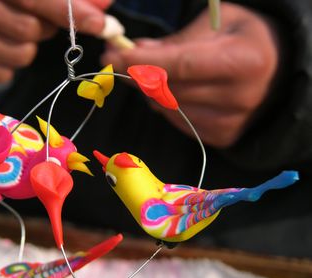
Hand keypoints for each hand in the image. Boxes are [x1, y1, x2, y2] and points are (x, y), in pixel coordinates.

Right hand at [0, 0, 109, 84]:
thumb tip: (104, 7)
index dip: (74, 12)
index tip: (104, 25)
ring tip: (1, 29)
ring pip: (20, 57)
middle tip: (25, 15)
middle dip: (41, 27)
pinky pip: (3, 75)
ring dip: (24, 47)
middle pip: (31, 32)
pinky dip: (5, 63)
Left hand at [101, 3, 278, 147]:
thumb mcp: (216, 25)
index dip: (142, 64)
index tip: (114, 58)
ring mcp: (232, 122)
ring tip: (153, 76)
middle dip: (140, 77)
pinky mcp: (222, 137)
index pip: (180, 66)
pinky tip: (171, 93)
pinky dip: (166, 108)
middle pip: (170, 92)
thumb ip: (175, 40)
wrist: (277, 70)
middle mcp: (241, 97)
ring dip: (152, 94)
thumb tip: (135, 52)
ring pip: (170, 110)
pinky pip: (179, 124)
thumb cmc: (244, 40)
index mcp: (244, 61)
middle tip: (123, 63)